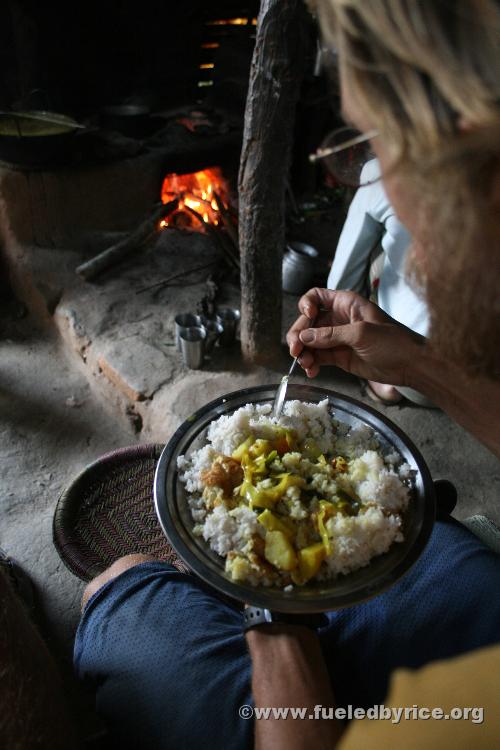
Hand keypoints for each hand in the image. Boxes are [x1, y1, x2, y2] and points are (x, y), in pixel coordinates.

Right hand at [286, 288, 424, 383]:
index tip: (308, 317)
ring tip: (306, 365)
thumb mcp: (361, 333)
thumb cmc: (393, 341)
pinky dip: (312, 364)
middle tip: (295, 350)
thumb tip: (304, 338)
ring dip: (303, 353)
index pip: (316, 297)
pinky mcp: (339, 357)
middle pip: (308, 323)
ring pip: (310, 342)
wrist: (411, 365)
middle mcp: (338, 319)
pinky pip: (318, 358)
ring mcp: (338, 339)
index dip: (306, 305)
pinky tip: (312, 372)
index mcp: (345, 304)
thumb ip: (331, 335)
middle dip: (299, 335)